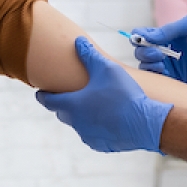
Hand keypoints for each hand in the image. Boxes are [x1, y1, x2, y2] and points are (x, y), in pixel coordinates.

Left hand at [36, 38, 171, 152]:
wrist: (146, 123)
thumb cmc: (124, 94)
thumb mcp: (106, 68)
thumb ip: (89, 54)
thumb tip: (77, 41)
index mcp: (73, 105)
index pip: (48, 100)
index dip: (43, 95)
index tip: (39, 92)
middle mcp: (76, 123)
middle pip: (62, 112)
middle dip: (62, 104)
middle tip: (67, 95)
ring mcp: (88, 136)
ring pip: (78, 124)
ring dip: (81, 116)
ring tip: (90, 105)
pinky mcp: (101, 145)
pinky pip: (92, 134)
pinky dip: (95, 126)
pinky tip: (106, 118)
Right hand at [131, 15, 186, 96]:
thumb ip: (169, 29)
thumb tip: (148, 37)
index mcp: (165, 35)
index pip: (141, 34)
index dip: (138, 37)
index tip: (144, 40)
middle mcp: (162, 51)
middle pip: (139, 51)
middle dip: (144, 52)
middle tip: (158, 54)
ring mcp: (166, 66)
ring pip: (144, 66)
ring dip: (147, 64)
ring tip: (162, 63)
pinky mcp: (172, 81)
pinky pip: (155, 80)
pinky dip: (154, 75)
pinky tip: (165, 72)